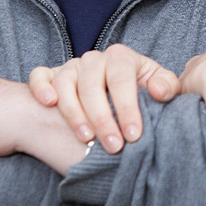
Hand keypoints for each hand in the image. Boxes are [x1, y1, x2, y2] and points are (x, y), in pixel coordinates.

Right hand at [28, 45, 178, 153]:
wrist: (119, 95)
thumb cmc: (143, 93)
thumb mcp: (161, 88)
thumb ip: (166, 88)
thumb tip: (158, 91)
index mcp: (122, 57)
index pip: (122, 80)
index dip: (128, 108)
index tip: (134, 136)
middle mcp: (94, 59)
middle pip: (92, 85)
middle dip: (103, 119)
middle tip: (113, 147)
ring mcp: (71, 66)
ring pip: (65, 84)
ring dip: (74, 112)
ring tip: (86, 138)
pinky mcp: (51, 75)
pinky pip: (39, 76)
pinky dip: (41, 87)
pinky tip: (49, 104)